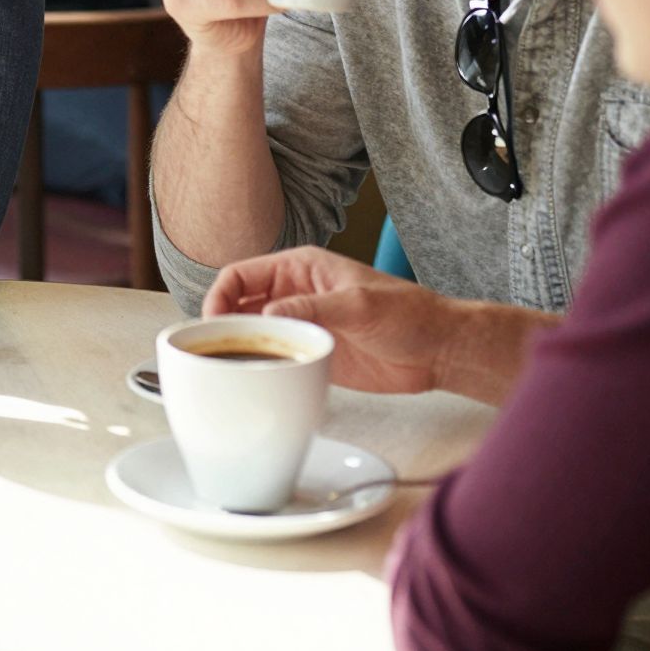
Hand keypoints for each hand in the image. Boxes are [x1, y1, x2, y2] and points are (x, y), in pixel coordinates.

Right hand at [203, 246, 451, 395]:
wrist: (438, 349)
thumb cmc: (409, 313)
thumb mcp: (359, 304)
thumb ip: (314, 307)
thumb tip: (270, 315)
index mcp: (301, 268)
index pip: (242, 275)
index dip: (220, 296)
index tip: (211, 322)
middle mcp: (295, 295)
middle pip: (239, 306)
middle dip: (222, 326)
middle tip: (214, 353)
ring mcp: (302, 326)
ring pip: (253, 334)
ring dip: (239, 350)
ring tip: (229, 370)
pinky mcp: (311, 354)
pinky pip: (274, 359)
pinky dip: (260, 369)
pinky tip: (256, 382)